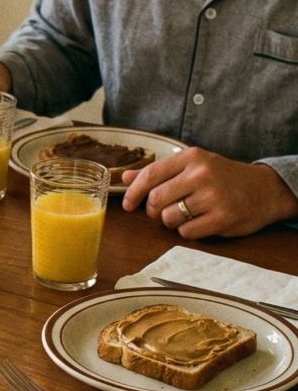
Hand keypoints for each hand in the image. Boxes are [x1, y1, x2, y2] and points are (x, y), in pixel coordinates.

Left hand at [121, 147, 297, 237]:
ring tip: (184, 215)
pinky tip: (198, 222)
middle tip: (160, 212)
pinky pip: (186, 232)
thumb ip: (159, 172)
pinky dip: (187, 231)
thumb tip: (126, 178)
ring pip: (169, 218)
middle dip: (152, 210)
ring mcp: (213, 197)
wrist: (264, 189)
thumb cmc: (223, 177)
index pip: (151, 175)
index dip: (133, 192)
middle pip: (156, 199)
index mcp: (191, 157)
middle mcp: (201, 175)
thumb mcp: (193, 165)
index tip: (127, 204)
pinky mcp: (222, 218)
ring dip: (170, 222)